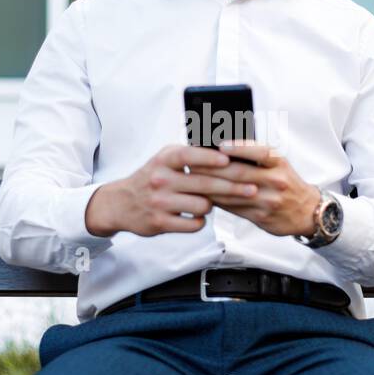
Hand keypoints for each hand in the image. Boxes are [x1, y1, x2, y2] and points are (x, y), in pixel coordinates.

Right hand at [84, 143, 258, 236]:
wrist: (121, 203)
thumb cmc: (152, 178)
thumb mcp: (165, 159)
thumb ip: (190, 155)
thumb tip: (227, 151)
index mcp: (164, 160)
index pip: (188, 156)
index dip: (209, 158)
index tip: (229, 159)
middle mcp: (160, 179)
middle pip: (203, 184)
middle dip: (232, 187)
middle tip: (252, 189)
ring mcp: (160, 202)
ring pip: (202, 205)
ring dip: (210, 205)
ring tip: (206, 202)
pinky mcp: (160, 223)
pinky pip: (193, 223)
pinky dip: (199, 220)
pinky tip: (196, 215)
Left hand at [188, 139, 319, 237]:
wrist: (307, 211)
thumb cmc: (286, 182)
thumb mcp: (278, 164)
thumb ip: (254, 157)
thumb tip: (221, 149)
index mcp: (279, 162)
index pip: (259, 151)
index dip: (239, 148)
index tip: (219, 145)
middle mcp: (276, 180)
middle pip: (240, 173)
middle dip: (213, 168)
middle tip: (193, 162)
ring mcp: (269, 200)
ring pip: (233, 192)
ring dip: (210, 185)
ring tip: (193, 178)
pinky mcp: (261, 216)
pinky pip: (234, 208)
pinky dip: (218, 201)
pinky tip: (205, 195)